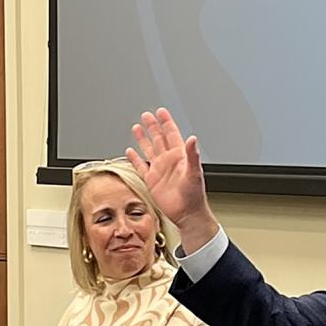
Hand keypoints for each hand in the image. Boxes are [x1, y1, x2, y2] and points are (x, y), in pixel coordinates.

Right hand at [127, 107, 216, 249]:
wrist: (187, 213)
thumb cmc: (194, 195)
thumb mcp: (195, 173)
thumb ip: (193, 155)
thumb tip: (193, 139)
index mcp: (179, 156)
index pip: (172, 134)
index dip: (166, 122)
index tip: (161, 111)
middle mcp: (169, 160)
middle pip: (158, 138)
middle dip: (153, 126)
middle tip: (147, 115)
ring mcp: (160, 170)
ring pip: (149, 149)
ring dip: (143, 139)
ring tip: (137, 127)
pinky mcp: (152, 180)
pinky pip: (141, 166)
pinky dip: (135, 159)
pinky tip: (130, 151)